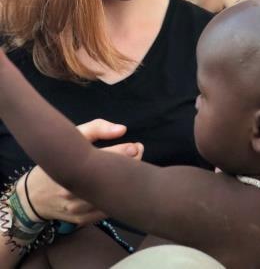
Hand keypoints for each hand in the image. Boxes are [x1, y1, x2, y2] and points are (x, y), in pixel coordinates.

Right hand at [17, 119, 143, 224]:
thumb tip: (123, 129)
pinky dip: (117, 199)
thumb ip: (97, 128)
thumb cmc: (57, 161)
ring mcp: (77, 207)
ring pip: (112, 198)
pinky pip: (107, 211)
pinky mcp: (81, 220)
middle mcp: (74, 188)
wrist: (33, 195)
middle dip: (132, 165)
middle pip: (113, 179)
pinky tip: (121, 186)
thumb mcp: (71, 138)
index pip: (107, 158)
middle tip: (138, 154)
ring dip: (127, 183)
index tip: (136, 146)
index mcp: (72, 165)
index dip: (127, 152)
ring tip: (132, 169)